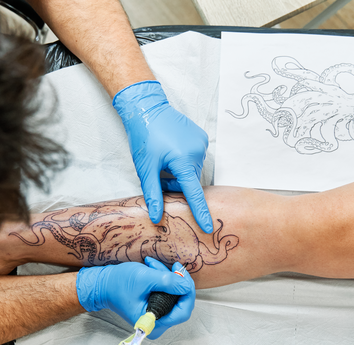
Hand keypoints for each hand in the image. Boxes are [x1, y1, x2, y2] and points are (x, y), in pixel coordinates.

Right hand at [76, 257, 195, 338]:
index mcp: (154, 323)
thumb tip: (186, 285)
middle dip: (177, 282)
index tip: (181, 273)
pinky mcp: (156, 310)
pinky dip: (164, 281)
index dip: (186, 292)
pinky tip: (153, 269)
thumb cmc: (118, 284)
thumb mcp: (145, 279)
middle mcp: (158, 325)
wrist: (103, 285)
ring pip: (175, 297)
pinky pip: (169, 295)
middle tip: (171, 266)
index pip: (183, 311)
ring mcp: (157, 318)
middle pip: (181, 303)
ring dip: (168, 279)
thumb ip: (168, 282)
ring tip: (153, 265)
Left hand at [113, 80, 213, 233]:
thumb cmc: (145, 137)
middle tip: (159, 172)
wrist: (148, 108)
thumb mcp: (145, 168)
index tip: (209, 228)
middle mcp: (198, 152)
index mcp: (184, 161)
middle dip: (175, 183)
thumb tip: (157, 217)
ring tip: (164, 158)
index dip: (200, 213)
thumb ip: (153, 194)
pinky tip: (172, 150)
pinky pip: (195, 158)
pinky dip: (184, 160)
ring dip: (179, 172)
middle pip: (190, 181)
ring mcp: (202, 143)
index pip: (194, 194)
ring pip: (192, 170)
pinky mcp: (202, 137)